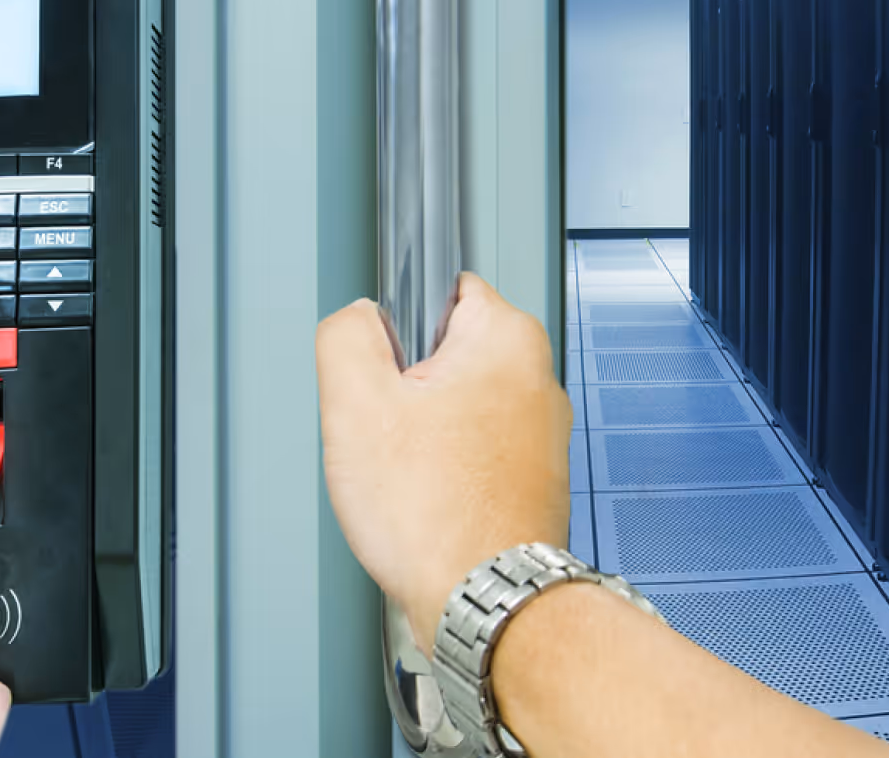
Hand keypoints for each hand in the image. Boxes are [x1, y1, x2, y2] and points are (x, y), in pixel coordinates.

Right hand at [317, 273, 570, 652]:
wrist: (485, 599)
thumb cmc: (437, 516)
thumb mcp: (355, 405)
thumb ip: (346, 336)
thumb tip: (358, 319)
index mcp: (509, 338)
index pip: (443, 289)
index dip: (397, 328)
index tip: (386, 367)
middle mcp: (538, 378)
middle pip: (445, 355)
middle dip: (407, 391)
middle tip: (389, 435)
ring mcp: (541, 433)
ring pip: (455, 410)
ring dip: (424, 438)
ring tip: (410, 478)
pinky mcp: (534, 478)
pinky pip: (473, 455)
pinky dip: (446, 474)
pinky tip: (429, 505)